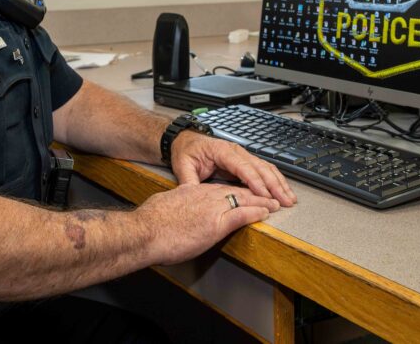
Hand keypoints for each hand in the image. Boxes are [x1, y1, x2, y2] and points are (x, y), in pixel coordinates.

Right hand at [136, 182, 274, 265]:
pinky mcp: (216, 223)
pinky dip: (256, 212)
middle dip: (254, 193)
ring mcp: (212, 208)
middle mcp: (205, 195)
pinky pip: (242, 214)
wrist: (145, 231)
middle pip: (235, 190)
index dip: (236, 191)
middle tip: (268, 195)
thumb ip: (176, 204)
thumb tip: (176, 211)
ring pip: (243, 199)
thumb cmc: (150, 223)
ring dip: (261, 201)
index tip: (245, 193)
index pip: (220, 188)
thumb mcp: (165, 205)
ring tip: (274, 203)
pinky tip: (265, 213)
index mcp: (193, 191)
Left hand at [171, 131, 295, 207]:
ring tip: (290, 198)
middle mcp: (235, 151)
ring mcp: (242, 155)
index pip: (242, 167)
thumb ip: (188, 180)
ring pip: (265, 168)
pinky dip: (275, 180)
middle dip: (273, 185)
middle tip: (284, 201)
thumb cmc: (186, 151)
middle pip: (259, 167)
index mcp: (221, 150)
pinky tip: (283, 190)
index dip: (255, 181)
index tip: (264, 195)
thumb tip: (193, 196)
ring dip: (279, 183)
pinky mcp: (244, 161)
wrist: (185, 140)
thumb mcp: (182, 165)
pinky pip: (263, 169)